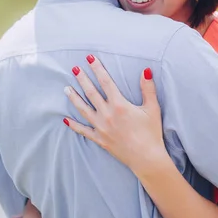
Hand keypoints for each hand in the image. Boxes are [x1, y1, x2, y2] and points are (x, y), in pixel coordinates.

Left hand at [63, 55, 167, 175]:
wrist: (147, 158)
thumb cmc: (151, 133)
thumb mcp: (152, 108)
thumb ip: (148, 89)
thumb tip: (146, 71)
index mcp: (119, 105)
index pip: (106, 82)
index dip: (97, 69)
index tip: (90, 59)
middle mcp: (107, 114)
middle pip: (91, 93)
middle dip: (82, 79)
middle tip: (74, 69)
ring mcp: (101, 127)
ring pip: (83, 109)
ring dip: (74, 98)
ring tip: (66, 88)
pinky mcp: (100, 139)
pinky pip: (83, 131)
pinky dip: (74, 125)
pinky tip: (65, 119)